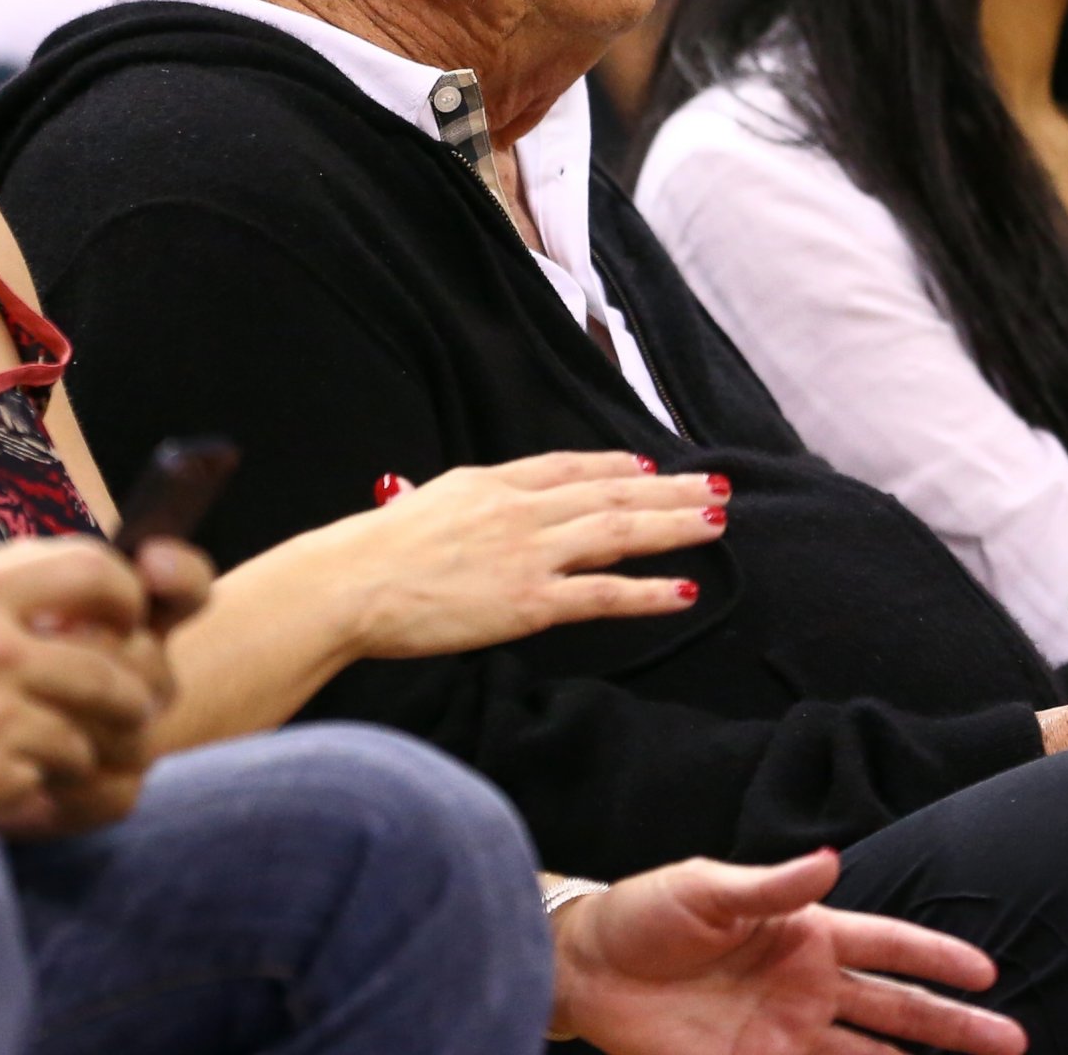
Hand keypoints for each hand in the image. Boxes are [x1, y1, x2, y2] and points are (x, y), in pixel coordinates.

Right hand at [0, 539, 167, 834]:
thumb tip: (73, 581)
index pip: (96, 572)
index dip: (130, 593)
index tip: (128, 613)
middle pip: (116, 668)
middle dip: (135, 686)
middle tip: (133, 696)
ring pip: (91, 736)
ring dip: (90, 741)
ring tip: (73, 738)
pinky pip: (49, 782)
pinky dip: (44, 782)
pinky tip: (21, 772)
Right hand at [320, 452, 729, 658]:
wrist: (351, 583)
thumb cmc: (373, 552)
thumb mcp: (423, 503)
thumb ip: (463, 502)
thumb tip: (477, 507)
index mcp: (492, 482)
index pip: (569, 467)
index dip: (616, 465)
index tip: (651, 466)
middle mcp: (521, 509)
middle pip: (610, 492)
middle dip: (668, 490)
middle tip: (714, 487)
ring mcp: (530, 554)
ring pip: (619, 531)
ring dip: (674, 526)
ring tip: (716, 523)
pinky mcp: (530, 601)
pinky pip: (603, 594)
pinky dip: (648, 591)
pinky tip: (683, 590)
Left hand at [550, 852, 1025, 1054]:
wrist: (587, 968)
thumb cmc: (647, 913)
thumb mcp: (708, 889)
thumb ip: (773, 886)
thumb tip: (830, 861)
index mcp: (804, 932)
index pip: (886, 945)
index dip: (936, 959)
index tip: (987, 973)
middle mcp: (806, 987)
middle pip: (895, 1010)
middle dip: (952, 1027)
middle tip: (1012, 1040)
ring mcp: (784, 1034)